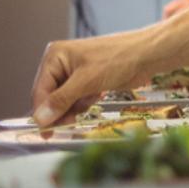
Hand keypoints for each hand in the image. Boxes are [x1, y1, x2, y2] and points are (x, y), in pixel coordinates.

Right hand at [30, 33, 161, 126]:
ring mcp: (74, 72)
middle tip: (71, 122)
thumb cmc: (120, 59)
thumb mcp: (87, 81)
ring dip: (75, 107)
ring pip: (63, 101)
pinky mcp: (87, 80)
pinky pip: (77, 99)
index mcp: (55, 56)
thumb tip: (40, 119)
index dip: (42, 113)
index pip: (40, 90)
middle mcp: (61, 63)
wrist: (149, 55)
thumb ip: (61, 100)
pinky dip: (84, 103)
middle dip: (61, 110)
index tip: (45, 132)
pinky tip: (97, 95)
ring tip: (90, 99)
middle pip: (50, 97)